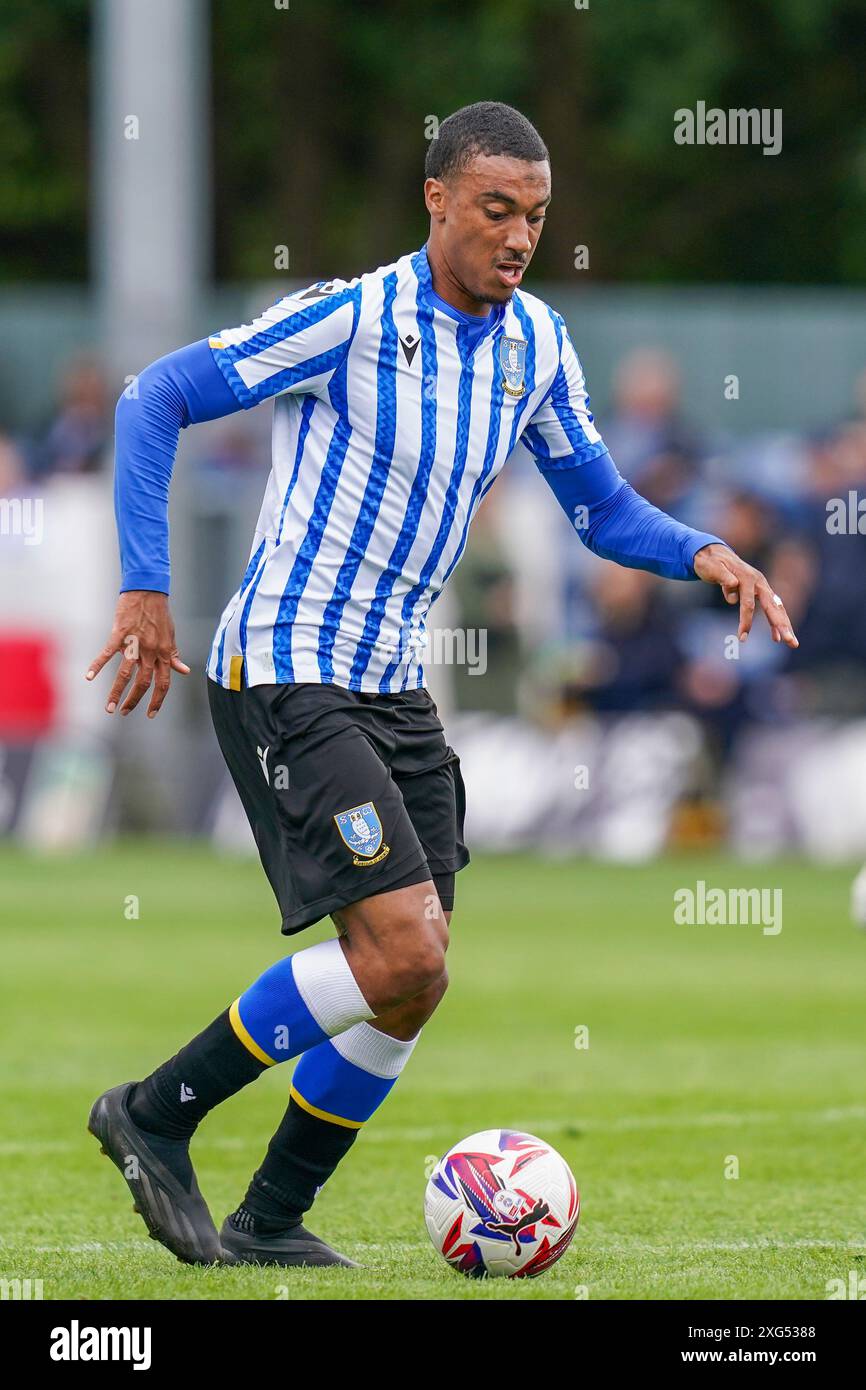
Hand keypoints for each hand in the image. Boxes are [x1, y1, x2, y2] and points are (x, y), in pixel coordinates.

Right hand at [85, 591, 189, 717]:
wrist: (149, 590)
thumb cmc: (160, 613)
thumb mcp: (171, 636)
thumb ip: (174, 655)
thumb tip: (184, 671)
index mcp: (165, 653)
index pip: (163, 683)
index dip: (158, 700)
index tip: (151, 713)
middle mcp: (151, 651)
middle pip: (144, 683)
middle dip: (134, 701)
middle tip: (124, 713)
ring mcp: (135, 643)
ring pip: (125, 674)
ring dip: (117, 693)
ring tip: (109, 707)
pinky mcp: (120, 634)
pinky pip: (107, 653)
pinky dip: (97, 665)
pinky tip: (89, 677)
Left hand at [693, 543, 798, 648]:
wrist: (714, 553)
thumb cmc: (711, 563)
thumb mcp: (711, 567)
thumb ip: (722, 576)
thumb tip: (733, 584)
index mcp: (747, 578)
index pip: (748, 604)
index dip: (746, 621)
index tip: (742, 638)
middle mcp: (759, 582)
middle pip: (772, 606)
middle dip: (781, 625)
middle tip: (790, 642)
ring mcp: (762, 586)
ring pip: (776, 608)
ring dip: (784, 625)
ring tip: (792, 643)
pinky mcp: (760, 591)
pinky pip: (771, 608)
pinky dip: (774, 622)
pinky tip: (776, 638)